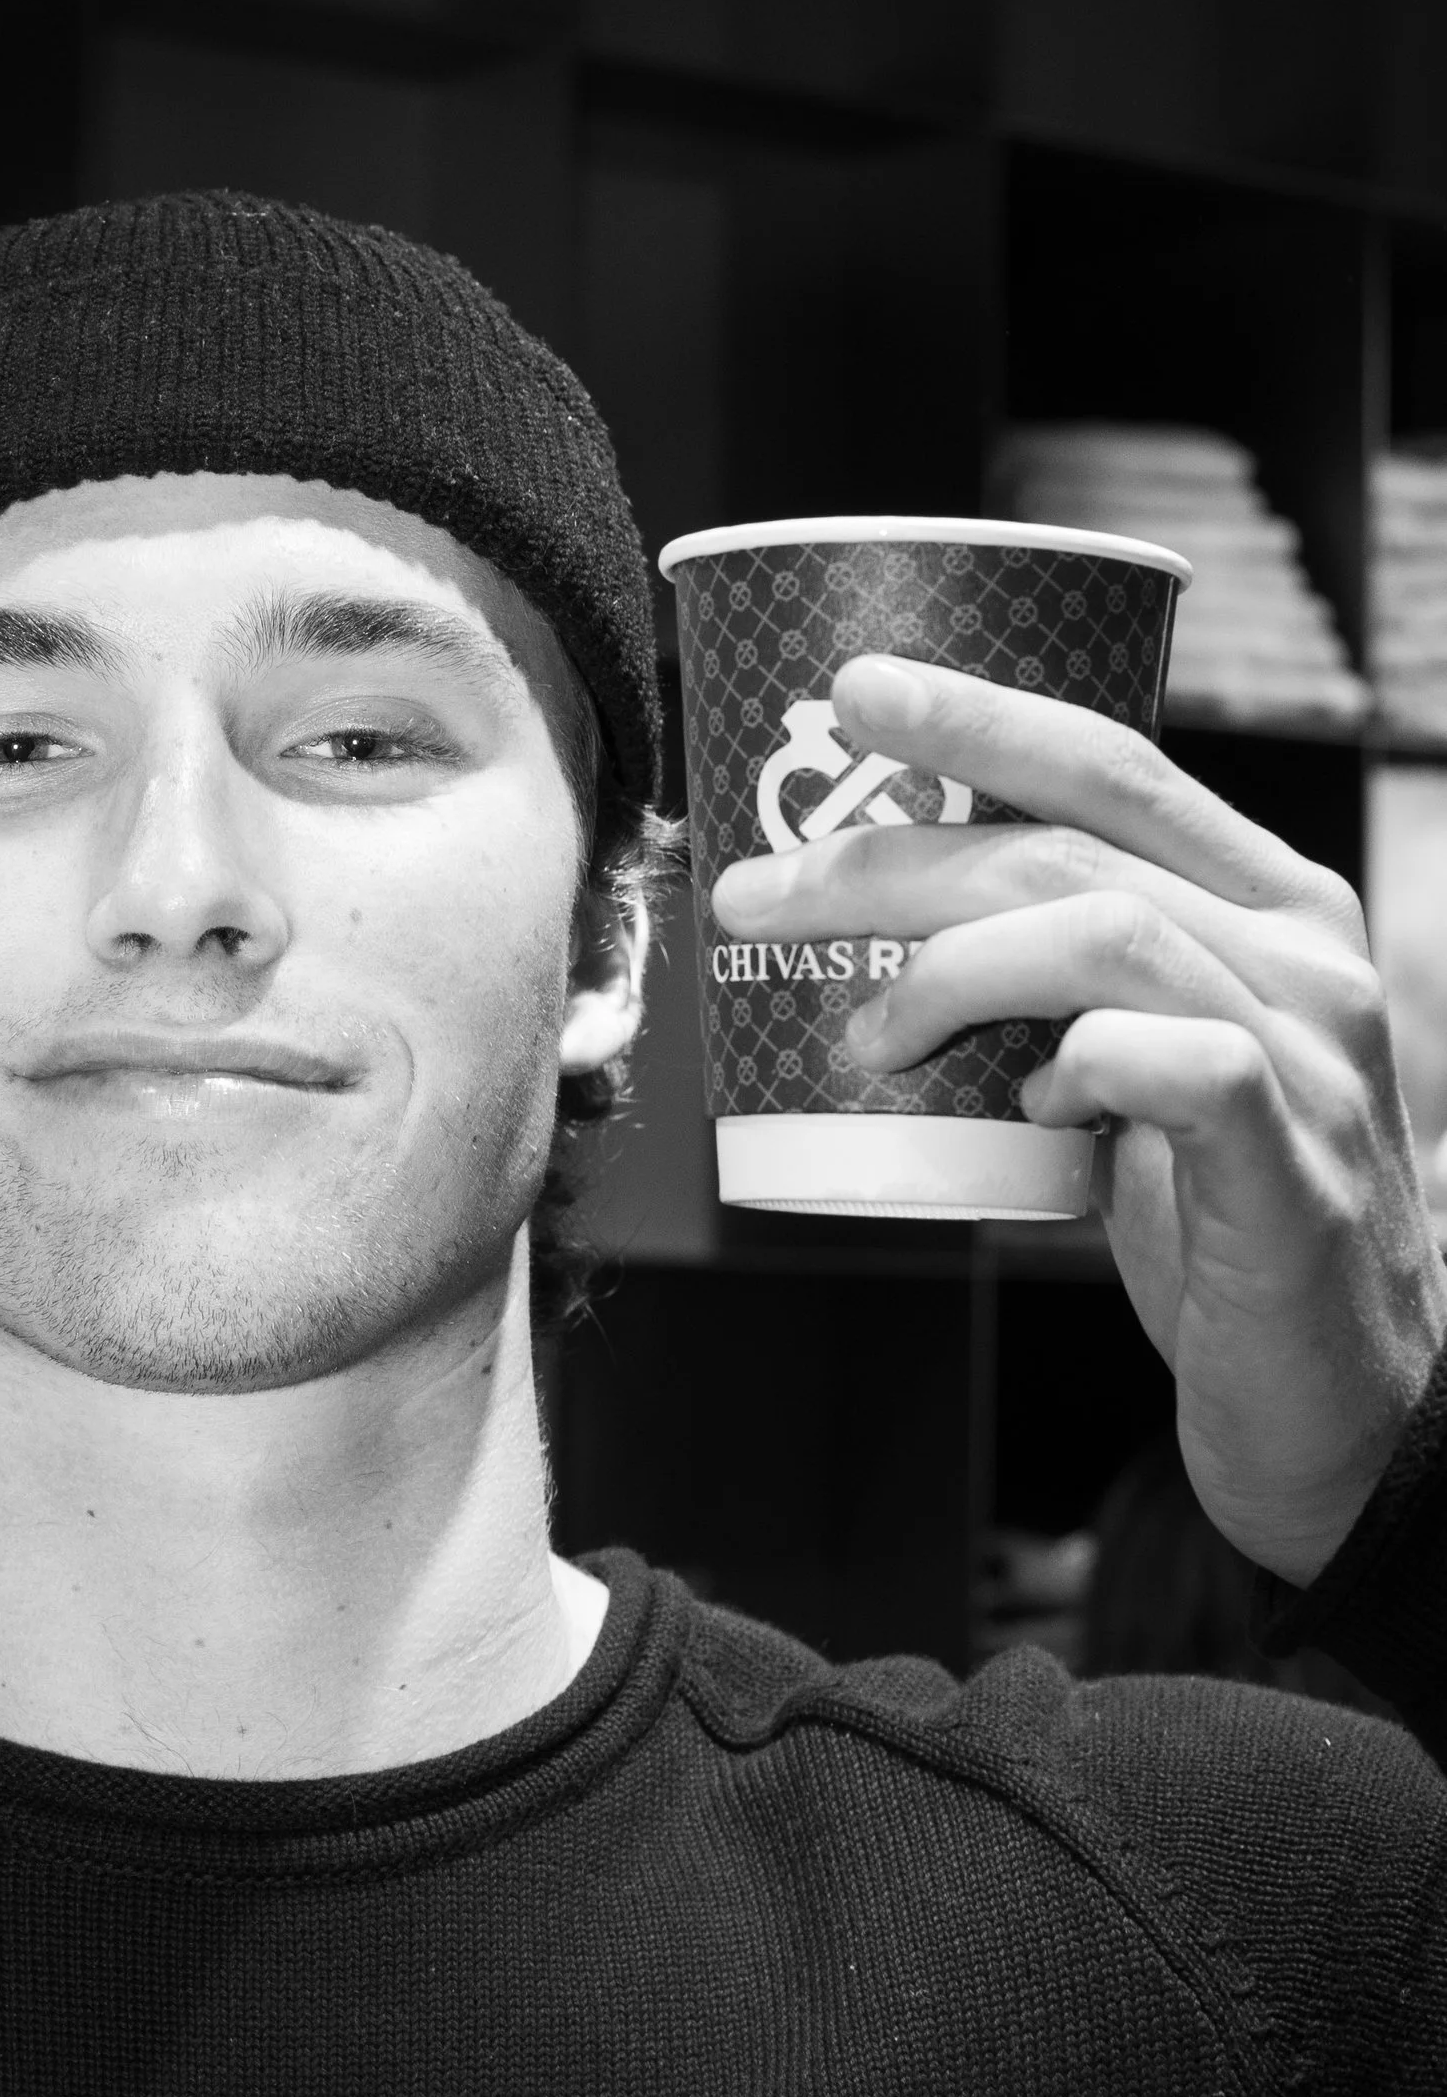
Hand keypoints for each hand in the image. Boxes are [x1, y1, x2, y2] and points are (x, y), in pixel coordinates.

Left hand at [707, 654, 1446, 1585]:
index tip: (853, 690)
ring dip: (947, 969)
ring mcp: (1312, 1058)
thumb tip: (867, 953)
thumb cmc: (1216, 1228)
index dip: (980, 717)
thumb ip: (1048, 1001)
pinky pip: (1180, 1069)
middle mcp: (1305, 956)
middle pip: (1072, 847)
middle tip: (758, 899)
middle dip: (892, 857)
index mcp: (1269, 906)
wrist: (1338, 1405)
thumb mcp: (1134, 1078)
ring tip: (856, 1034)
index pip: (1115, 766)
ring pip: (1109, 936)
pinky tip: (1023, 1108)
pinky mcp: (1294, 1169)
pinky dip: (1080, 1066)